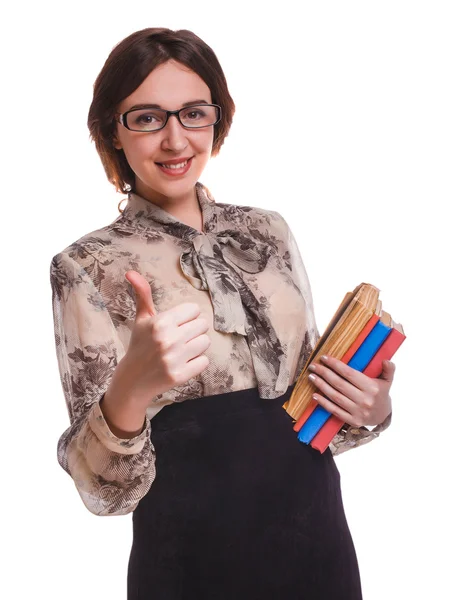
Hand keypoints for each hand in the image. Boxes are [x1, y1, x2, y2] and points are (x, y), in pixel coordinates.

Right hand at [109, 270, 210, 406]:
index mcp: (160, 322)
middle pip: (202, 325)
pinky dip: (197, 362)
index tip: (177, 324)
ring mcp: (174, 358)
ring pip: (206, 342)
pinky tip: (182, 362)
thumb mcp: (141, 319)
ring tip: (181, 350)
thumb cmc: (140, 345)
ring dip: (196, 346)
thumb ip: (143, 294)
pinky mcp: (180, 375)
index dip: (187, 317)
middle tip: (179, 339)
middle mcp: (168, 339)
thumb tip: (131, 272)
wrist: (133, 380)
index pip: (194, 309)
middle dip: (193, 330)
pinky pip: (205, 361)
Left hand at [307, 355, 395, 427]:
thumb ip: (388, 370)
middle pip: (339, 384)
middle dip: (324, 373)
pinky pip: (335, 410)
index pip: (349, 374)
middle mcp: (365, 400)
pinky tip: (314, 395)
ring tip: (311, 377)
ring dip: (321, 386)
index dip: (335, 365)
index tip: (324, 358)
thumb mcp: (387, 381)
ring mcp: (358, 412)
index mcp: (372, 388)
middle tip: (313, 366)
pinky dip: (323, 403)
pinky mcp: (352, 420)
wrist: (383, 416)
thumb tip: (386, 361)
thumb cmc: (381, 394)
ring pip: (335, 397)